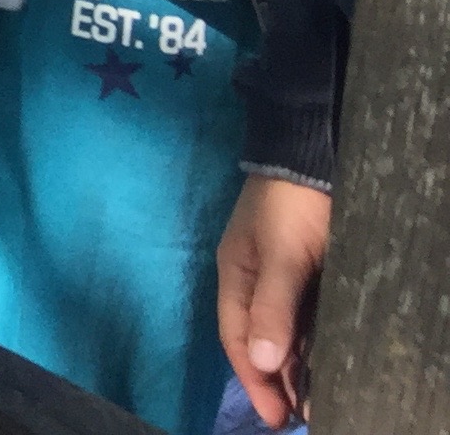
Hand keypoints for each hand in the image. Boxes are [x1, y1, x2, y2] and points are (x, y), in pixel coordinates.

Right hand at [216, 172, 328, 427]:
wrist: (311, 155)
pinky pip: (308, 318)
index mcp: (236, 277)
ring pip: (287, 332)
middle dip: (277, 381)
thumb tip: (263, 363)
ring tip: (317, 401)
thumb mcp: (281, 255)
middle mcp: (256, 283)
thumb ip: (272, 307)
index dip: (254, 379)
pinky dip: (314, 344)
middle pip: (263, 341)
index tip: (275, 416)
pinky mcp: (310, 273)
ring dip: (298, 367)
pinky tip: (328, 363)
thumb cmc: (289, 205)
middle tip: (300, 418)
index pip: (239, 339)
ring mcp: (283, 278)